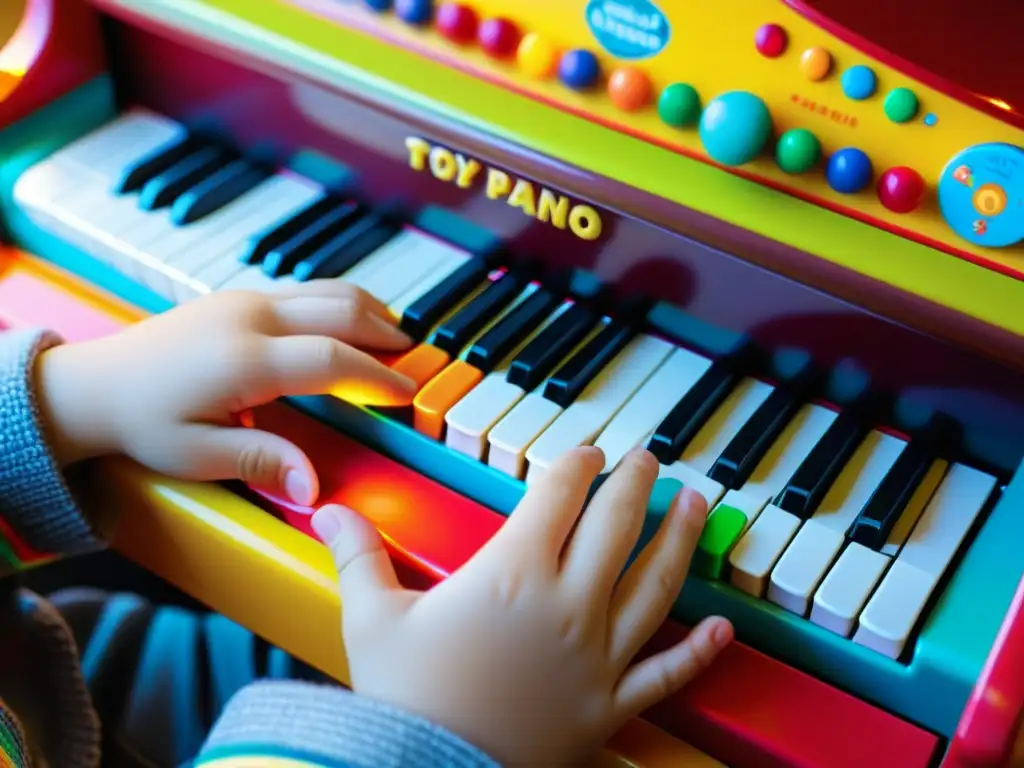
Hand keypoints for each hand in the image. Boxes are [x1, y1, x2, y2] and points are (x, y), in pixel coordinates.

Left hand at [36, 282, 414, 503]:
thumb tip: (313, 487)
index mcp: (244, 359)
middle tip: (416, 361)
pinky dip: (341, 304)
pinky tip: (352, 325)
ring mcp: (245, 299)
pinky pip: (306, 290)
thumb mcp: (196, 455)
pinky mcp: (240, 295)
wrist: (95, 384)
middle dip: (385, 334)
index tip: (409, 394)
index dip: (377, 377)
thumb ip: (260, 462)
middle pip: (340, 311)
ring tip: (396, 339)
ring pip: (327, 291)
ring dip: (368, 312)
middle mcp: (250, 317)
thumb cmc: (143, 423)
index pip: (331, 359)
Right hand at [313, 446, 732, 766]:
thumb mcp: (371, 620)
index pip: (558, 496)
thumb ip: (359, 557)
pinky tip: (721, 629)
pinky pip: (664, 674)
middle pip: (615, 526)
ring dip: (680, 540)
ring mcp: (596, 656)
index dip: (577, 465)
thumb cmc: (403, 699)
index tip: (588, 452)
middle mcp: (565, 605)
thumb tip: (327, 510)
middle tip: (649, 460)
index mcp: (511, 574)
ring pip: (654, 585)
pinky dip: (697, 652)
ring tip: (697, 507)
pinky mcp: (609, 705)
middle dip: (636, 485)